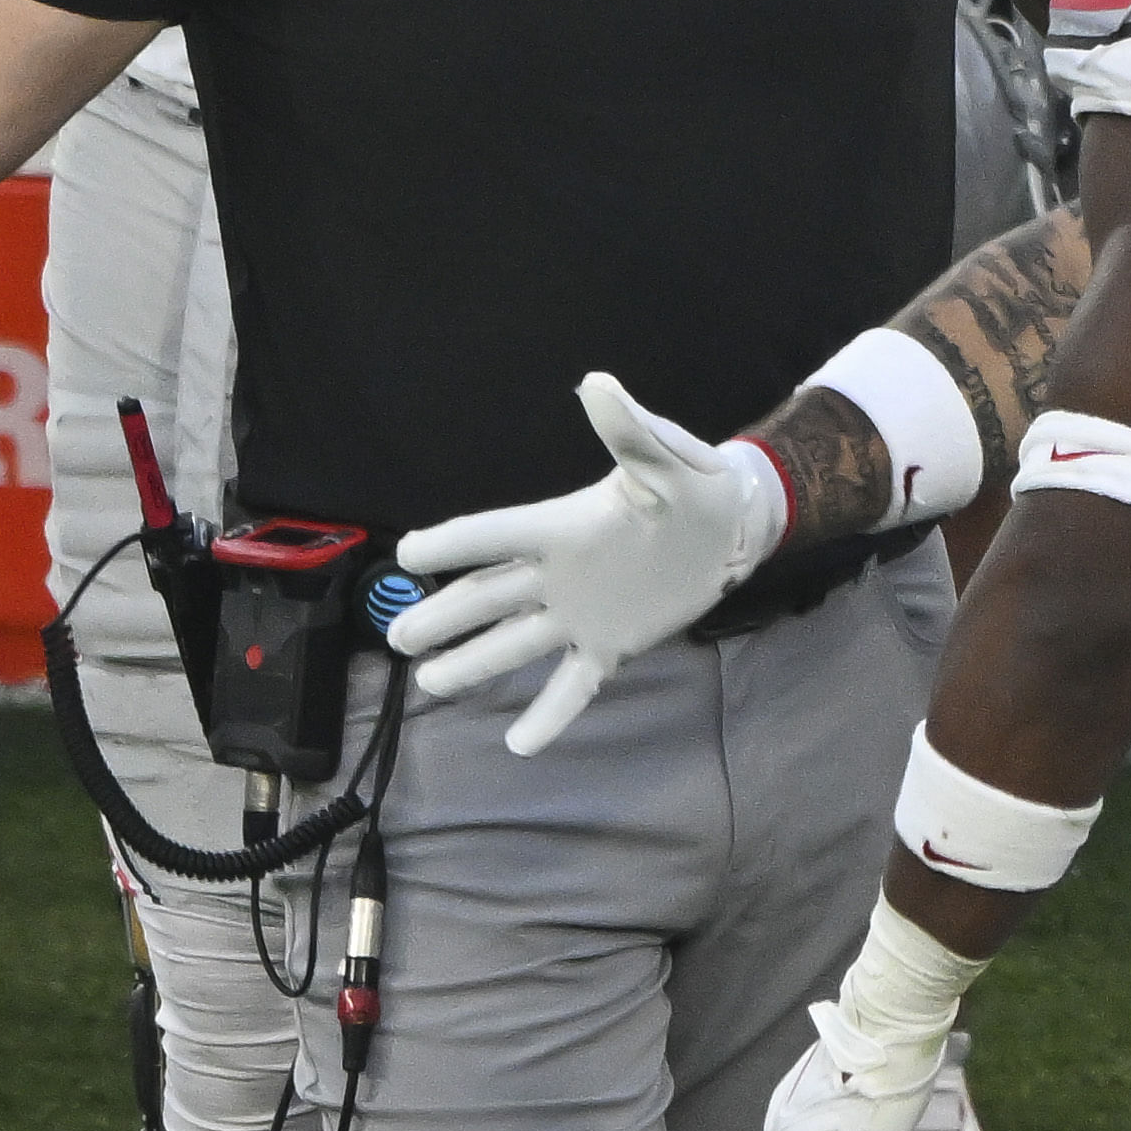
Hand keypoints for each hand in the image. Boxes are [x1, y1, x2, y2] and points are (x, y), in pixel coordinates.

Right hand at [390, 373, 788, 755]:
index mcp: (565, 528)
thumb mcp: (670, 458)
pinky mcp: (611, 644)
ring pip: (515, 644)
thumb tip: (597, 385)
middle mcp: (560, 575)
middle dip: (443, 618)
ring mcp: (581, 614)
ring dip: (473, 665)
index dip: (453, 544)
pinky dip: (550, 714)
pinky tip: (520, 745)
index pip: (497, 536)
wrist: (733, 529)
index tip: (407, 554)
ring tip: (430, 685)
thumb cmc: (700, 484)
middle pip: (488, 598)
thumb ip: (631, 431)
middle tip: (398, 637)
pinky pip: (573, 685)